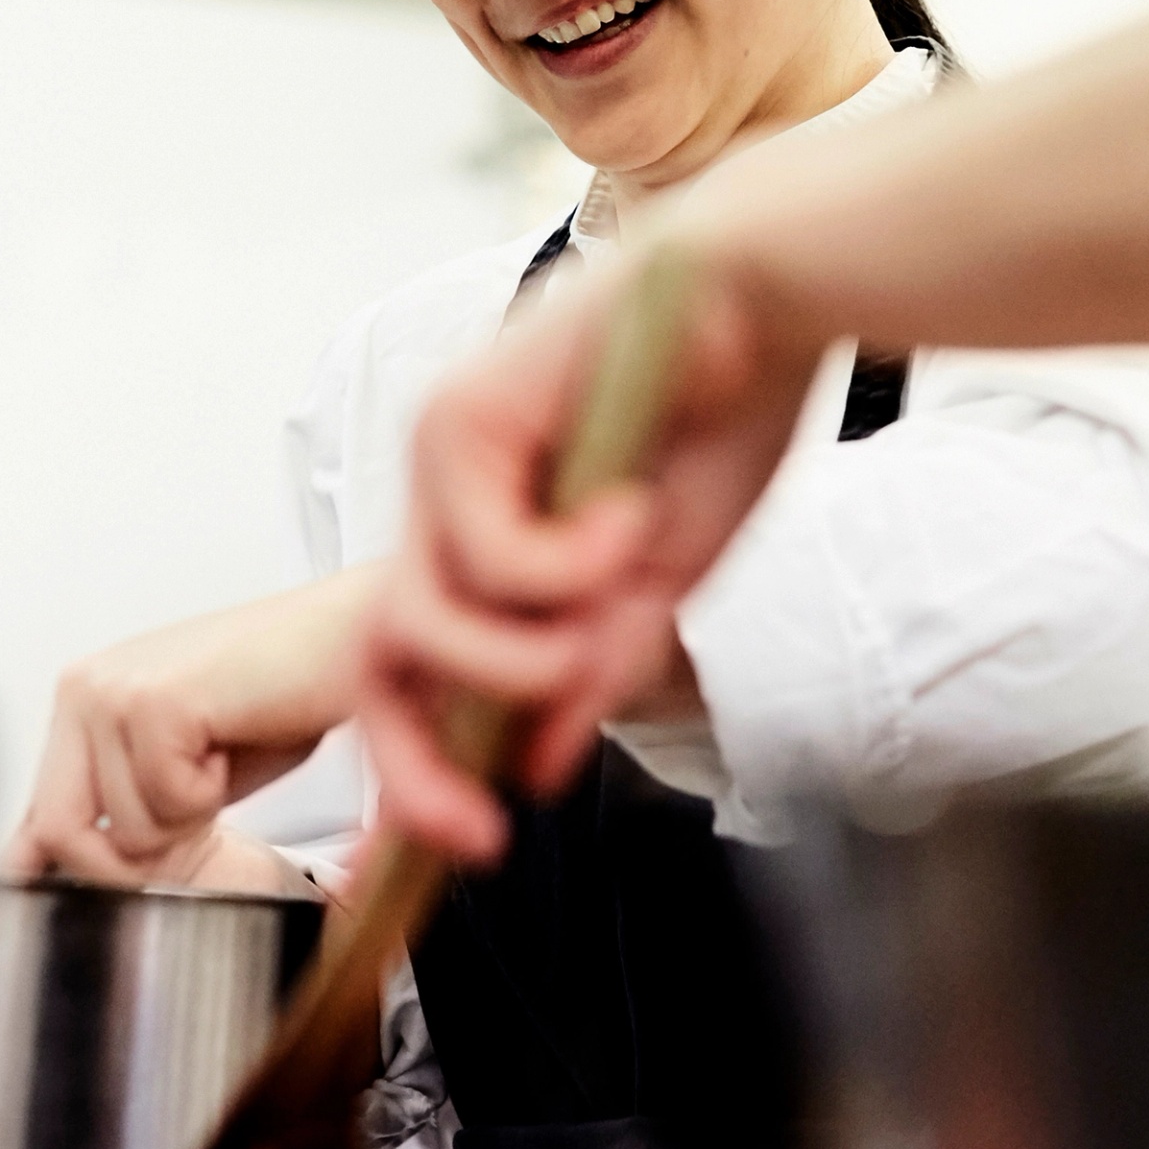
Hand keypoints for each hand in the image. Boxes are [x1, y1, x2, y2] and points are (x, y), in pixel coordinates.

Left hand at [1, 566, 375, 884]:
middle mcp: (86, 688)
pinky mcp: (156, 703)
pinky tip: (236, 741)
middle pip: (60, 832)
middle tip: (197, 813)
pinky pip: (171, 804)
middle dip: (135, 857)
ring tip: (224, 755)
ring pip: (127, 829)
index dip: (82, 863)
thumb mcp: (182, 770)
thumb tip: (47, 867)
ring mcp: (115, 693)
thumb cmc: (280, 696)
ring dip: (192, 816)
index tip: (124, 876)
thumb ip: (121, 811)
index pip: (37, 818)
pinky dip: (217, 794)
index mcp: (84, 698)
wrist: (347, 639)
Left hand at [352, 244, 825, 862]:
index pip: (422, 680)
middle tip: (484, 825)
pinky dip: (562, 566)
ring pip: (426, 623)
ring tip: (616, 599)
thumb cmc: (727, 420)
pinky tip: (629, 514)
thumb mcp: (661, 582)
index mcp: (495, 543)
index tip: (466, 852)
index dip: (423, 775)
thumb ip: (593, 667)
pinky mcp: (458, 420)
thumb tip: (528, 768)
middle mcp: (450, 505)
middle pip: (381, 666)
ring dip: (525, 655)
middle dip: (419, 765)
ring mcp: (444, 462)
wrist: (767, 296)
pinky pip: (483, 553)